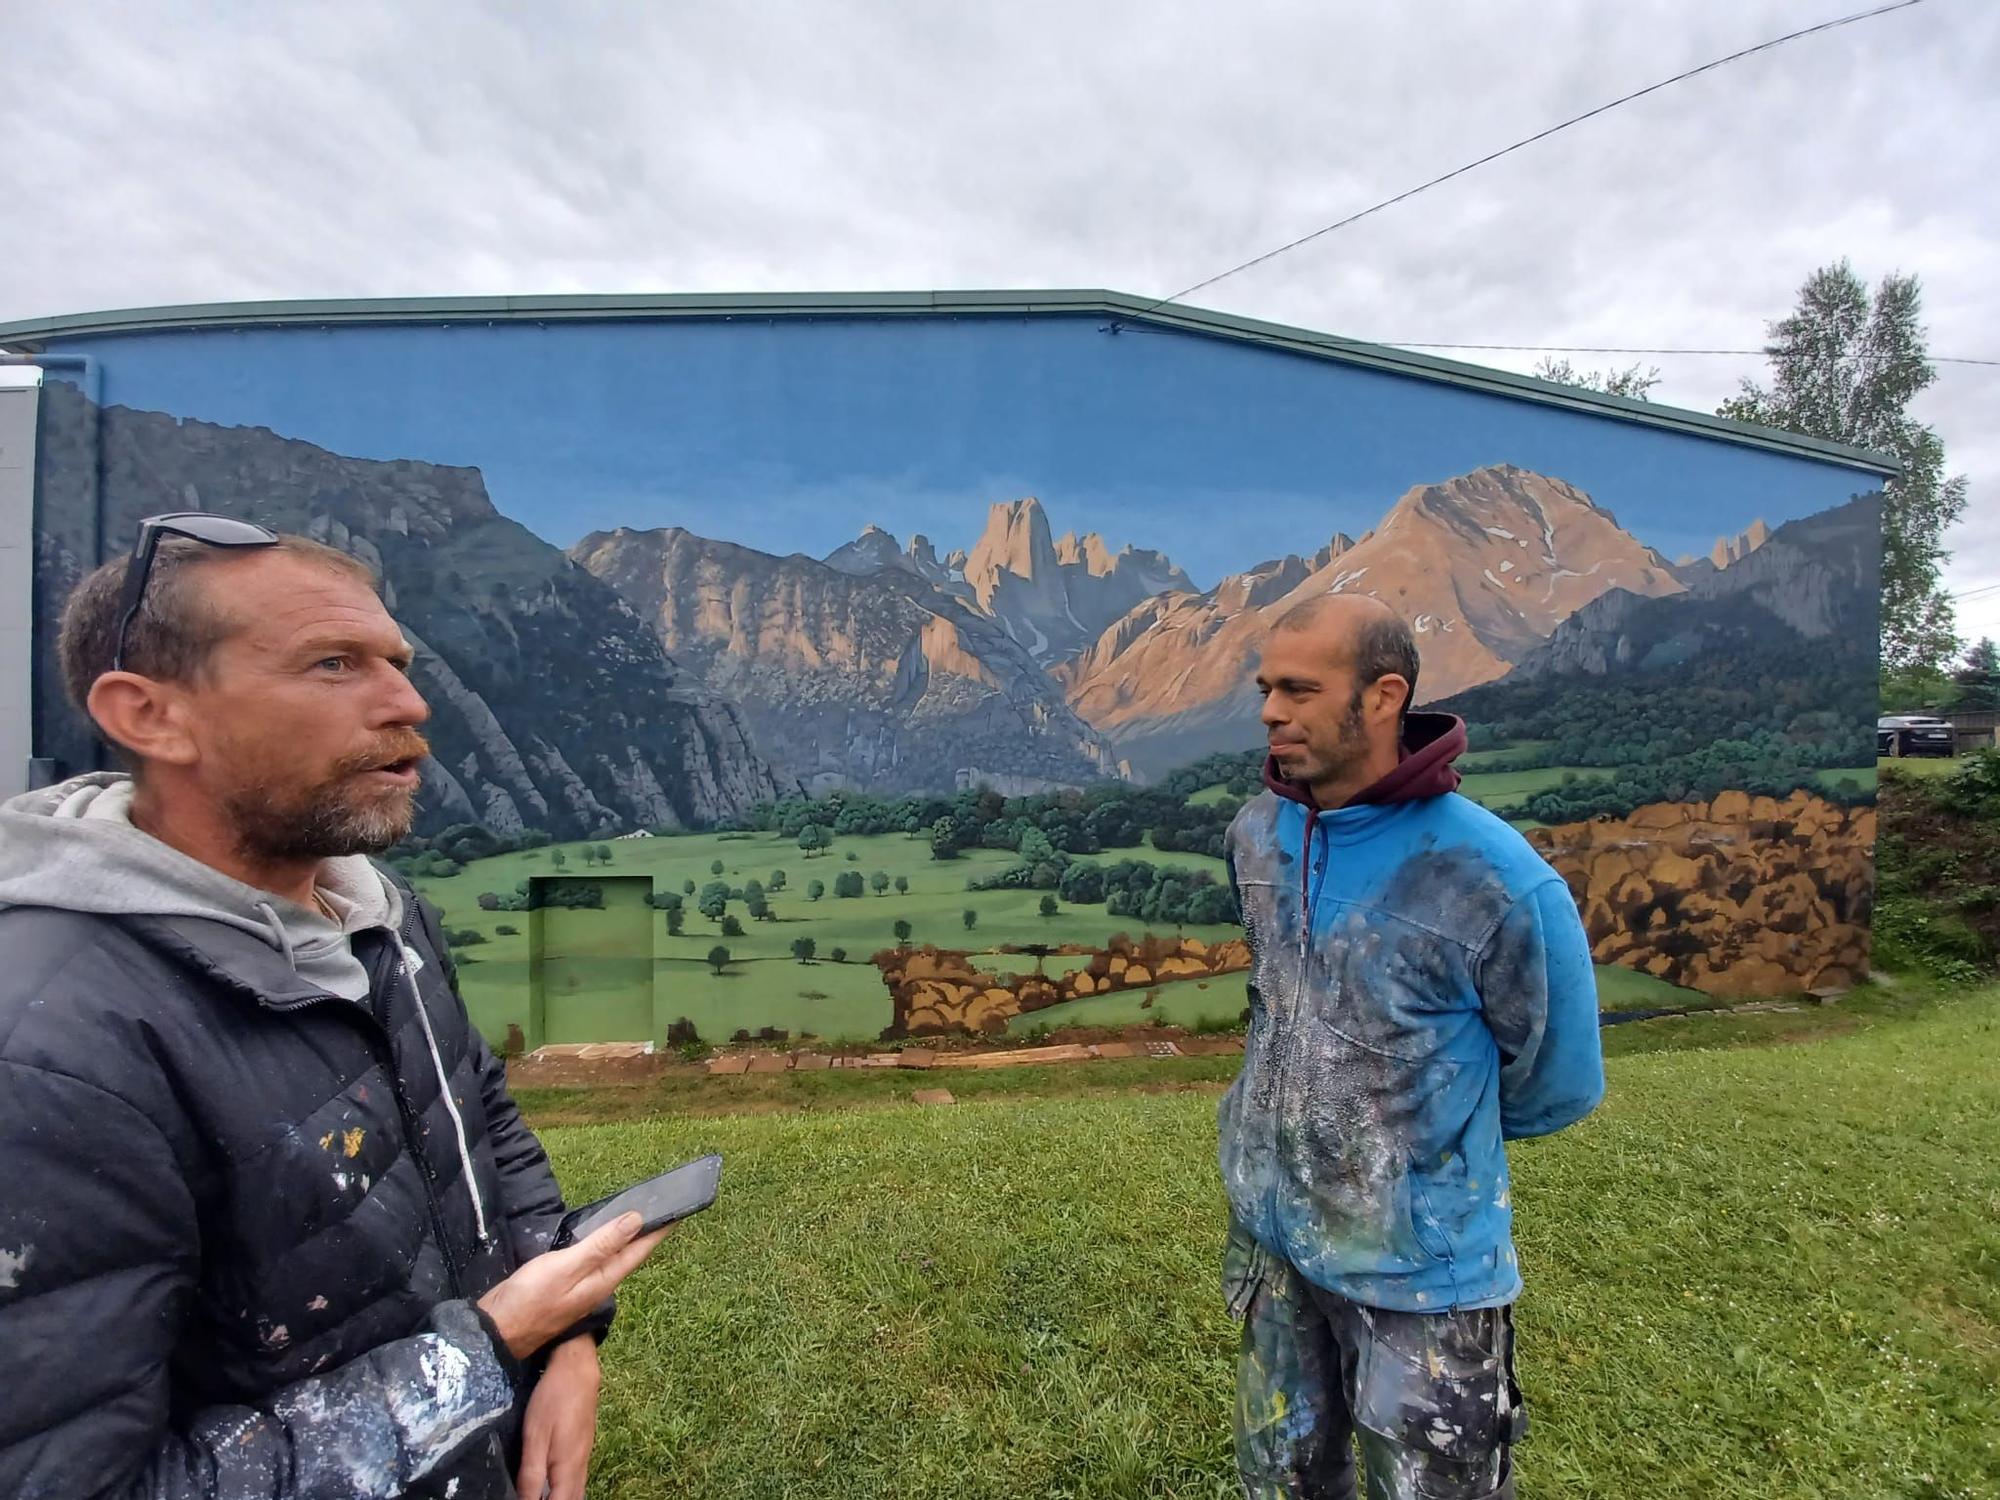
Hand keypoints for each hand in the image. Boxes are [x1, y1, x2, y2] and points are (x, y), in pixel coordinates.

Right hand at [478, 1212, 670, 1360]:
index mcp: (603, 1280)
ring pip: (610, 1258)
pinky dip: (601, 1244)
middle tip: (660, 1207)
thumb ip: (601, 1245)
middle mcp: (597, 1285)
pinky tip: (598, 1238)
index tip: (677, 1211)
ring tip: (636, 1217)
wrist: (495, 1331)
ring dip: (625, 1238)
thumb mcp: (567, 1267)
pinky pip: (592, 1260)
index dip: (658, 1231)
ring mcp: (580, 1288)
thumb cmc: (530, 1299)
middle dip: (645, 1233)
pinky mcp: (564, 1287)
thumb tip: (637, 1221)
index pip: (639, 1250)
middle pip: (628, 1255)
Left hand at [517, 1336, 600, 1499]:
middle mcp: (580, 1467)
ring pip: (576, 1492)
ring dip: (560, 1499)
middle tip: (532, 1499)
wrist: (576, 1368)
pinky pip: (577, 1480)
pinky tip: (551, 1486)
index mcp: (568, 1468)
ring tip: (540, 1496)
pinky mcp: (582, 1446)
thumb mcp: (535, 1436)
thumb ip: (531, 1473)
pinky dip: (565, 1491)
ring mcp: (584, 1456)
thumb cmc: (553, 1400)